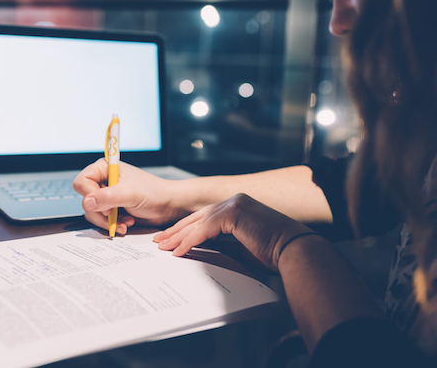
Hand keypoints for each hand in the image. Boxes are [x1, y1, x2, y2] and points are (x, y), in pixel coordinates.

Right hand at [73, 159, 189, 234]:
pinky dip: (113, 224)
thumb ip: (107, 197)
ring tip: (125, 221)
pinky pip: (101, 221)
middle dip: (101, 212)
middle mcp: (103, 181)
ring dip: (109, 221)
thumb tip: (87, 202)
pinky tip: (126, 223)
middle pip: (85, 200)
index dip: (90, 195)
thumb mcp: (129, 194)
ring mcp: (107, 196)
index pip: (82, 182)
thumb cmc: (154, 193)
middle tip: (113, 214)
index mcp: (105, 169)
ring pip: (92, 213)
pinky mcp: (112, 209)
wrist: (169, 206)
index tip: (105, 204)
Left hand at [153, 193, 311, 270]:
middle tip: (159, 241)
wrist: (294, 252)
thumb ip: (222, 243)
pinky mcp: (234, 213)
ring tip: (163, 247)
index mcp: (238, 205)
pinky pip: (204, 230)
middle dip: (176, 230)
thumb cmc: (274, 253)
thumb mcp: (241, 246)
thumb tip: (202, 247)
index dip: (186, 228)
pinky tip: (179, 251)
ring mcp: (234, 204)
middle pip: (197, 217)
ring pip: (198, 223)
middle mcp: (235, 201)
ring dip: (179, 236)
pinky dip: (190, 241)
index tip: (171, 239)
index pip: (205, 217)